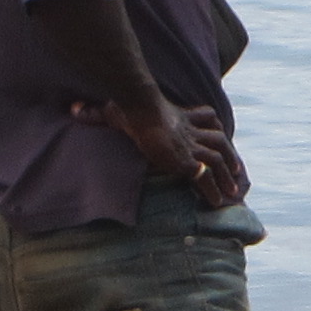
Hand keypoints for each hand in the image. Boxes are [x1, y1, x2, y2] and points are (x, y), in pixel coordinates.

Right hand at [85, 93, 244, 205]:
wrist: (141, 110)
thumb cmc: (130, 108)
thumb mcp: (114, 111)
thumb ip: (96, 113)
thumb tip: (73, 110)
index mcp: (180, 117)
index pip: (206, 117)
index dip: (214, 127)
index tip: (222, 136)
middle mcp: (191, 131)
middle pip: (219, 140)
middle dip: (230, 156)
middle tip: (237, 172)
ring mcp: (191, 146)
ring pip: (219, 158)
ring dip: (226, 175)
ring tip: (233, 191)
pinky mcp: (187, 160)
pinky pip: (205, 177)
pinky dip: (212, 189)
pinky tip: (217, 202)